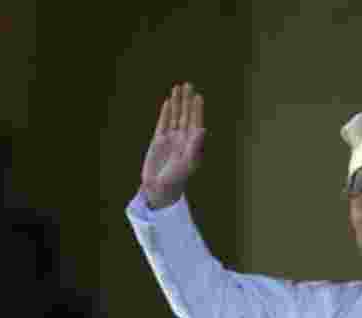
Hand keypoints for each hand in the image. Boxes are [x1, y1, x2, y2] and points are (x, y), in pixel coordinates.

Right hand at [141, 82, 205, 208]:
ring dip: (176, 103)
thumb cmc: (177, 179)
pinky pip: (163, 123)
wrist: (159, 189)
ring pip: (175, 117)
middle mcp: (183, 139)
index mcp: (192, 144)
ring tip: (177, 88)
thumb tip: (203, 129)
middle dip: (187, 101)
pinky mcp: (158, 141)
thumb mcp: (188, 163)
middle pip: (186, 116)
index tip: (198, 96)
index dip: (197, 109)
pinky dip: (165, 113)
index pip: (195, 122)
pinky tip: (168, 103)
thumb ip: (196, 146)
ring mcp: (171, 139)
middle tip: (189, 84)